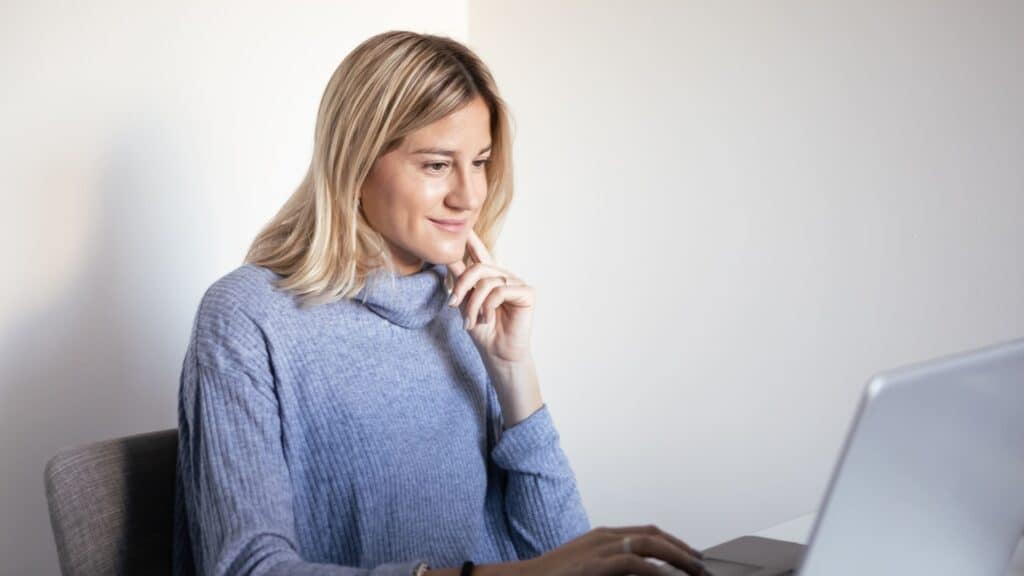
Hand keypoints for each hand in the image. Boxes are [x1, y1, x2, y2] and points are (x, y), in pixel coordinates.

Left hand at [446, 228, 534, 365]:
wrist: (497, 354)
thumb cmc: (483, 332)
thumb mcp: (465, 303)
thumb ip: (460, 280)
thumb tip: (447, 256)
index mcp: (490, 279)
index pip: (480, 254)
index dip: (472, 240)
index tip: (463, 225)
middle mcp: (504, 277)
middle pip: (478, 268)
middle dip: (462, 286)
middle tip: (453, 304)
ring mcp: (517, 284)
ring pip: (487, 281)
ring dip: (473, 303)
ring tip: (472, 321)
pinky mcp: (527, 293)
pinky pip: (501, 290)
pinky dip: (488, 306)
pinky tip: (487, 318)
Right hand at [516, 525, 707, 575]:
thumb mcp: (589, 568)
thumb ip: (613, 568)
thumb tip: (644, 573)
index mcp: (603, 536)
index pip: (648, 533)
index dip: (674, 543)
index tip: (692, 556)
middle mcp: (604, 537)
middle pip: (653, 535)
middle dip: (682, 549)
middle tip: (702, 566)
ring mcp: (599, 548)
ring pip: (649, 544)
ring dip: (677, 557)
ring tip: (695, 571)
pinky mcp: (594, 564)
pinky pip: (633, 562)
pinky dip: (654, 569)